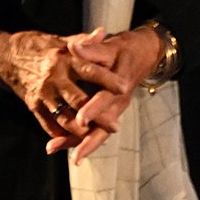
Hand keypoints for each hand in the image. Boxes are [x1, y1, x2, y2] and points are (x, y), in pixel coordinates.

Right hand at [0, 27, 125, 143]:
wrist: (3, 56)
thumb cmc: (34, 46)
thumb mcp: (57, 39)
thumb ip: (81, 41)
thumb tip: (102, 32)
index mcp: (62, 58)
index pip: (88, 69)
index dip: (106, 78)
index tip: (123, 86)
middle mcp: (53, 77)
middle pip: (79, 100)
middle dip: (98, 115)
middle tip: (116, 125)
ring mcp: (43, 93)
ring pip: (65, 117)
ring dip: (82, 130)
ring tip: (96, 137)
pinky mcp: (33, 105)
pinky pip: (49, 124)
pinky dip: (61, 135)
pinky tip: (73, 141)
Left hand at [44, 26, 163, 163]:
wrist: (143, 55)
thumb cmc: (125, 50)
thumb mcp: (110, 46)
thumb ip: (91, 49)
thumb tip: (72, 47)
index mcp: (118, 86)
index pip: (105, 100)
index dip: (93, 110)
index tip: (80, 120)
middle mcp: (117, 102)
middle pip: (102, 127)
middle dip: (86, 140)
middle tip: (72, 153)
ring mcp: (113, 110)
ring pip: (97, 132)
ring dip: (78, 143)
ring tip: (55, 149)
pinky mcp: (108, 112)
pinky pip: (95, 129)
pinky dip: (79, 137)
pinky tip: (60, 143)